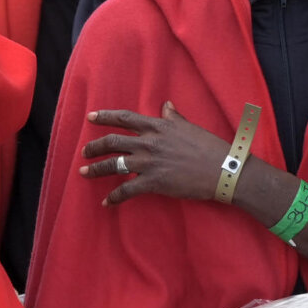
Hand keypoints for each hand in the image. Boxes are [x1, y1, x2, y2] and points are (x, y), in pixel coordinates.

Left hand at [79, 103, 228, 205]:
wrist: (223, 170)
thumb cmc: (210, 147)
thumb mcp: (190, 127)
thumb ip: (173, 117)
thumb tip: (165, 105)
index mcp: (158, 127)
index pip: (124, 118)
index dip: (105, 117)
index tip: (90, 117)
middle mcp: (149, 142)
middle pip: (113, 142)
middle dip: (94, 147)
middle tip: (84, 152)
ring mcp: (149, 163)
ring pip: (114, 165)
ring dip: (96, 169)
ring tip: (84, 173)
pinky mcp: (153, 182)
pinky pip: (126, 190)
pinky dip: (114, 197)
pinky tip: (106, 202)